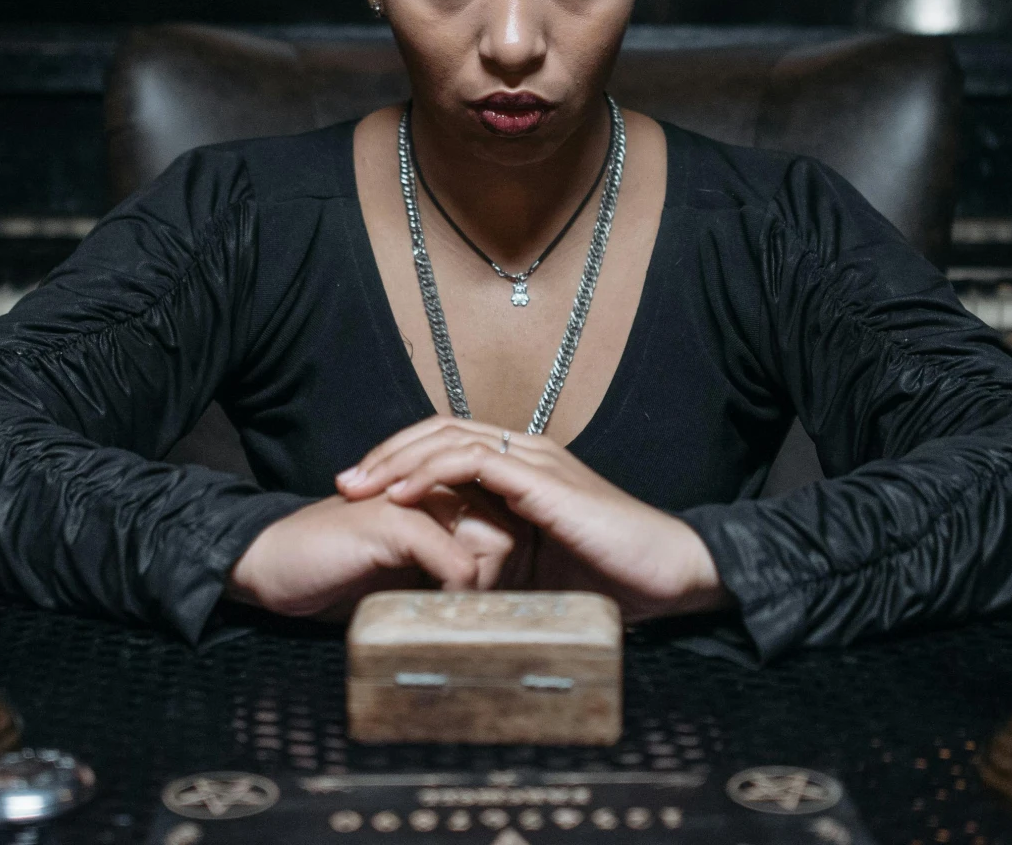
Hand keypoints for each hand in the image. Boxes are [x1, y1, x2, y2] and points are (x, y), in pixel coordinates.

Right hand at [227, 492, 516, 619]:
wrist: (270, 563)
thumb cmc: (334, 570)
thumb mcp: (405, 572)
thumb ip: (446, 567)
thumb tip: (498, 597)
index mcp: (438, 494)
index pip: (510, 518)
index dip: (514, 563)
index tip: (498, 601)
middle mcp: (432, 488)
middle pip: (513, 525)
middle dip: (511, 574)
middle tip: (486, 610)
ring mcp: (413, 499)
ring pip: (494, 538)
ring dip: (489, 585)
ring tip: (464, 613)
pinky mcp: (393, 520)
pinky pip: (454, 559)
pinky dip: (457, 591)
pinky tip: (436, 610)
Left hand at [335, 417, 730, 622]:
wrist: (669, 574)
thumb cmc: (610, 578)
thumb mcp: (534, 569)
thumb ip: (493, 559)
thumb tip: (440, 581)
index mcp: (523, 467)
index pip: (448, 442)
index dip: (400, 459)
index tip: (360, 491)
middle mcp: (526, 452)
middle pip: (439, 429)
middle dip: (385, 453)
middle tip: (342, 482)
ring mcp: (535, 460)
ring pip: (449, 437)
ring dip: (396, 460)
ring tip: (359, 487)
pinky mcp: (543, 479)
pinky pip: (472, 461)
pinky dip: (430, 473)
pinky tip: (400, 498)